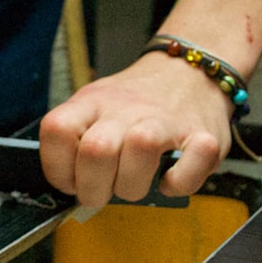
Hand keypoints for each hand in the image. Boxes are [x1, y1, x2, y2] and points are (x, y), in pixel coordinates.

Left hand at [39, 52, 233, 206]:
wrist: (190, 72)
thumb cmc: (135, 105)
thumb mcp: (93, 107)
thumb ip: (74, 142)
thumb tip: (65, 190)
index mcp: (92, 102)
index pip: (57, 130)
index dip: (58, 168)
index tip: (71, 179)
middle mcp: (126, 109)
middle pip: (96, 150)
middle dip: (93, 188)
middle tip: (103, 190)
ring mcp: (166, 121)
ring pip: (140, 150)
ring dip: (133, 185)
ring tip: (136, 181)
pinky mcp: (204, 139)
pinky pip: (187, 171)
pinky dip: (176, 185)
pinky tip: (168, 179)